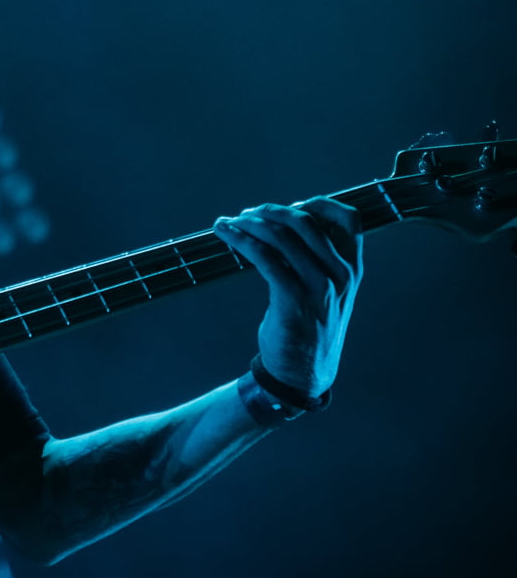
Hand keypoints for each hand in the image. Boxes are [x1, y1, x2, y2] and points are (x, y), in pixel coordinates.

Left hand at [213, 198, 362, 395]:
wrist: (302, 373)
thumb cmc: (310, 326)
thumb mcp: (327, 291)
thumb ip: (318, 260)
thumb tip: (286, 225)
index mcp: (353, 269)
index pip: (349, 219)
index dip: (318, 204)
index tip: (290, 207)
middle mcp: (341, 274)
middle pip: (306, 221)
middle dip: (270, 211)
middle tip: (247, 214)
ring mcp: (319, 287)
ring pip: (281, 236)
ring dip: (248, 223)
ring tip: (228, 223)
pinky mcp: (293, 299)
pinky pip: (264, 258)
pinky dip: (241, 241)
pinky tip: (225, 235)